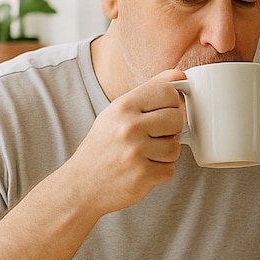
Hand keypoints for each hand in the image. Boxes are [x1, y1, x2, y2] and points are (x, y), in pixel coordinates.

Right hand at [61, 69, 185, 213]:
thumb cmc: (103, 146)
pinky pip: (170, 169)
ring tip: (143, 155)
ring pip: (176, 147)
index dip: (170, 104)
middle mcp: (129, 126)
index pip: (168, 92)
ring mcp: (136, 151)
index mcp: (123, 106)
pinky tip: (141, 170)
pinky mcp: (142, 175)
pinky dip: (159, 172)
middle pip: (177, 119)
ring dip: (164, 154)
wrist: (79, 185)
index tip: (160, 113)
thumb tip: (180, 75)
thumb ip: (149, 91)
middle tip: (150, 138)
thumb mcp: (118, 112)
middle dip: (169, 131)